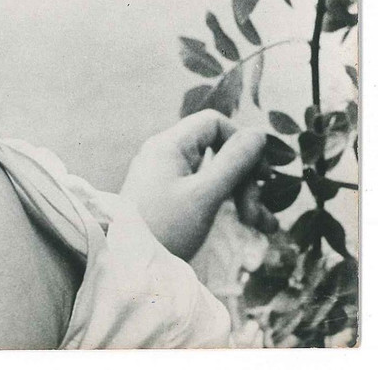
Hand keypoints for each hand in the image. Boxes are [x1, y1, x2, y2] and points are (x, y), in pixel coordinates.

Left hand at [120, 109, 277, 260]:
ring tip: (263, 226)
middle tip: (257, 214)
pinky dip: (227, 204)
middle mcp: (167, 154)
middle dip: (244, 179)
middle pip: (217, 150)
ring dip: (242, 195)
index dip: (241, 142)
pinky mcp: (170, 198)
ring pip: (215, 174)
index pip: (214, 123)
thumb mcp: (204, 195)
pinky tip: (252, 225)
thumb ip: (233, 162)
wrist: (128, 268)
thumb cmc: (165, 228)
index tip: (262, 174)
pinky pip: (205, 191)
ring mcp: (167, 176)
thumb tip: (259, 133)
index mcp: (170, 144)